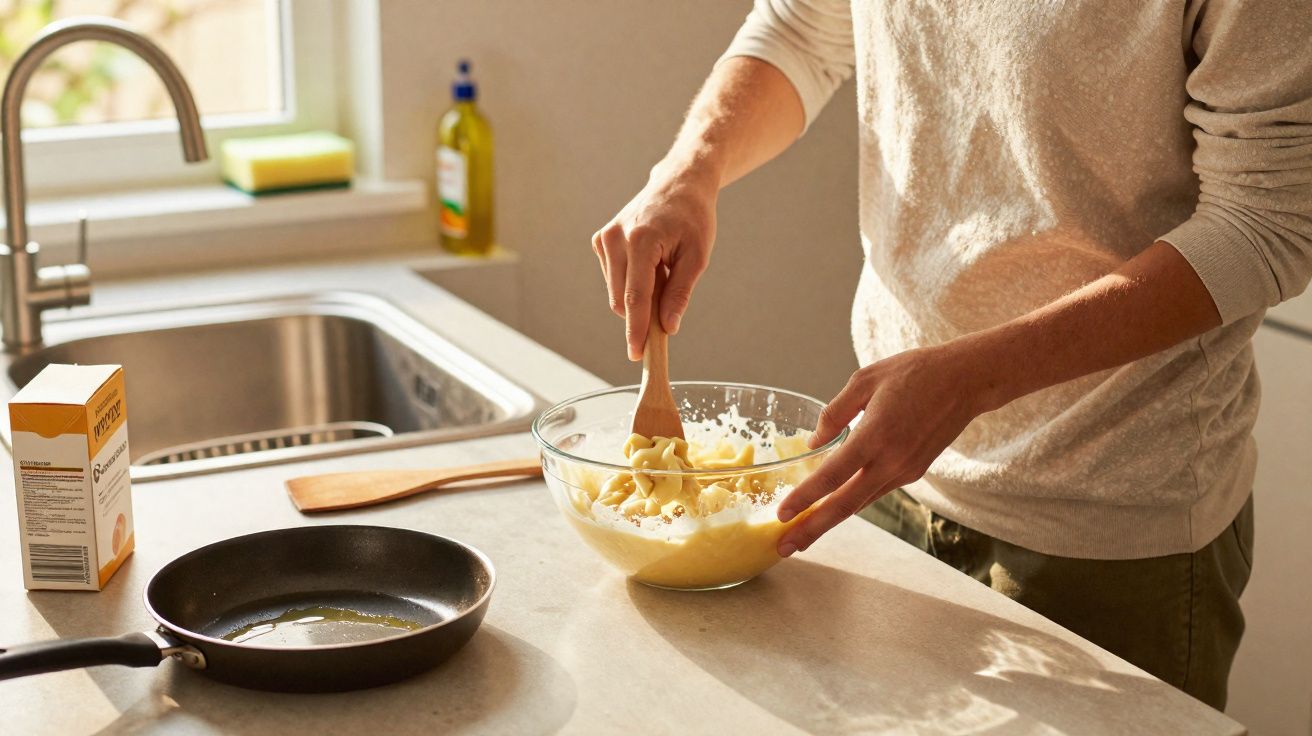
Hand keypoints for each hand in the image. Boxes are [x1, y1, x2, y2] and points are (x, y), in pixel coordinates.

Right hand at [592, 162, 718, 359]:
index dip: (637, 330)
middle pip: (622, 300)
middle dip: (643, 313)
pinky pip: (613, 279)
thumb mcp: (697, 256)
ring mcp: (604, 239)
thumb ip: (680, 293)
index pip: (635, 296)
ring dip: (639, 296)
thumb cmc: (692, 217)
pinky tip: (649, 263)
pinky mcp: (600, 242)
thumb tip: (667, 327)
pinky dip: (631, 282)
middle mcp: (615, 238)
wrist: (678, 184)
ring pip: (616, 293)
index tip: (637, 354)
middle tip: (669, 304)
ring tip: (662, 271)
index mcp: (640, 240)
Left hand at [776, 343, 992, 556]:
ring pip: (860, 503)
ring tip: (802, 536)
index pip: (833, 475)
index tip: (782, 514)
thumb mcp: (865, 379)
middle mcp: (891, 460)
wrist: (966, 381)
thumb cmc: (914, 372)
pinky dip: (851, 502)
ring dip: (829, 521)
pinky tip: (831, 509)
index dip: (805, 497)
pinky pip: (875, 492)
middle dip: (812, 529)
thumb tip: (813, 443)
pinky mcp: (913, 472)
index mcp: (876, 435)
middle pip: (845, 505)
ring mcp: (905, 470)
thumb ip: (835, 412)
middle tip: (785, 547)